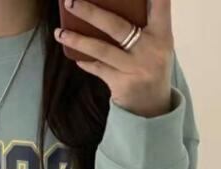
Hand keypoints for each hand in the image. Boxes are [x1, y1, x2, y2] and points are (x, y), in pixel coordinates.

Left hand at [55, 0, 174, 117]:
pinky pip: (98, 68)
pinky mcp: (121, 83)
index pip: (160, 6)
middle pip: (116, 26)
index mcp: (162, 34)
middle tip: (70, 1)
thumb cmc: (151, 67)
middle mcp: (149, 49)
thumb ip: (144, 27)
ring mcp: (134, 67)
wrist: (153, 106)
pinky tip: (74, 56)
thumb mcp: (157, 45)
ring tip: (59, 33)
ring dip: (78, 40)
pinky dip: (85, 62)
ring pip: (101, 50)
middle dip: (90, 12)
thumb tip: (107, 9)